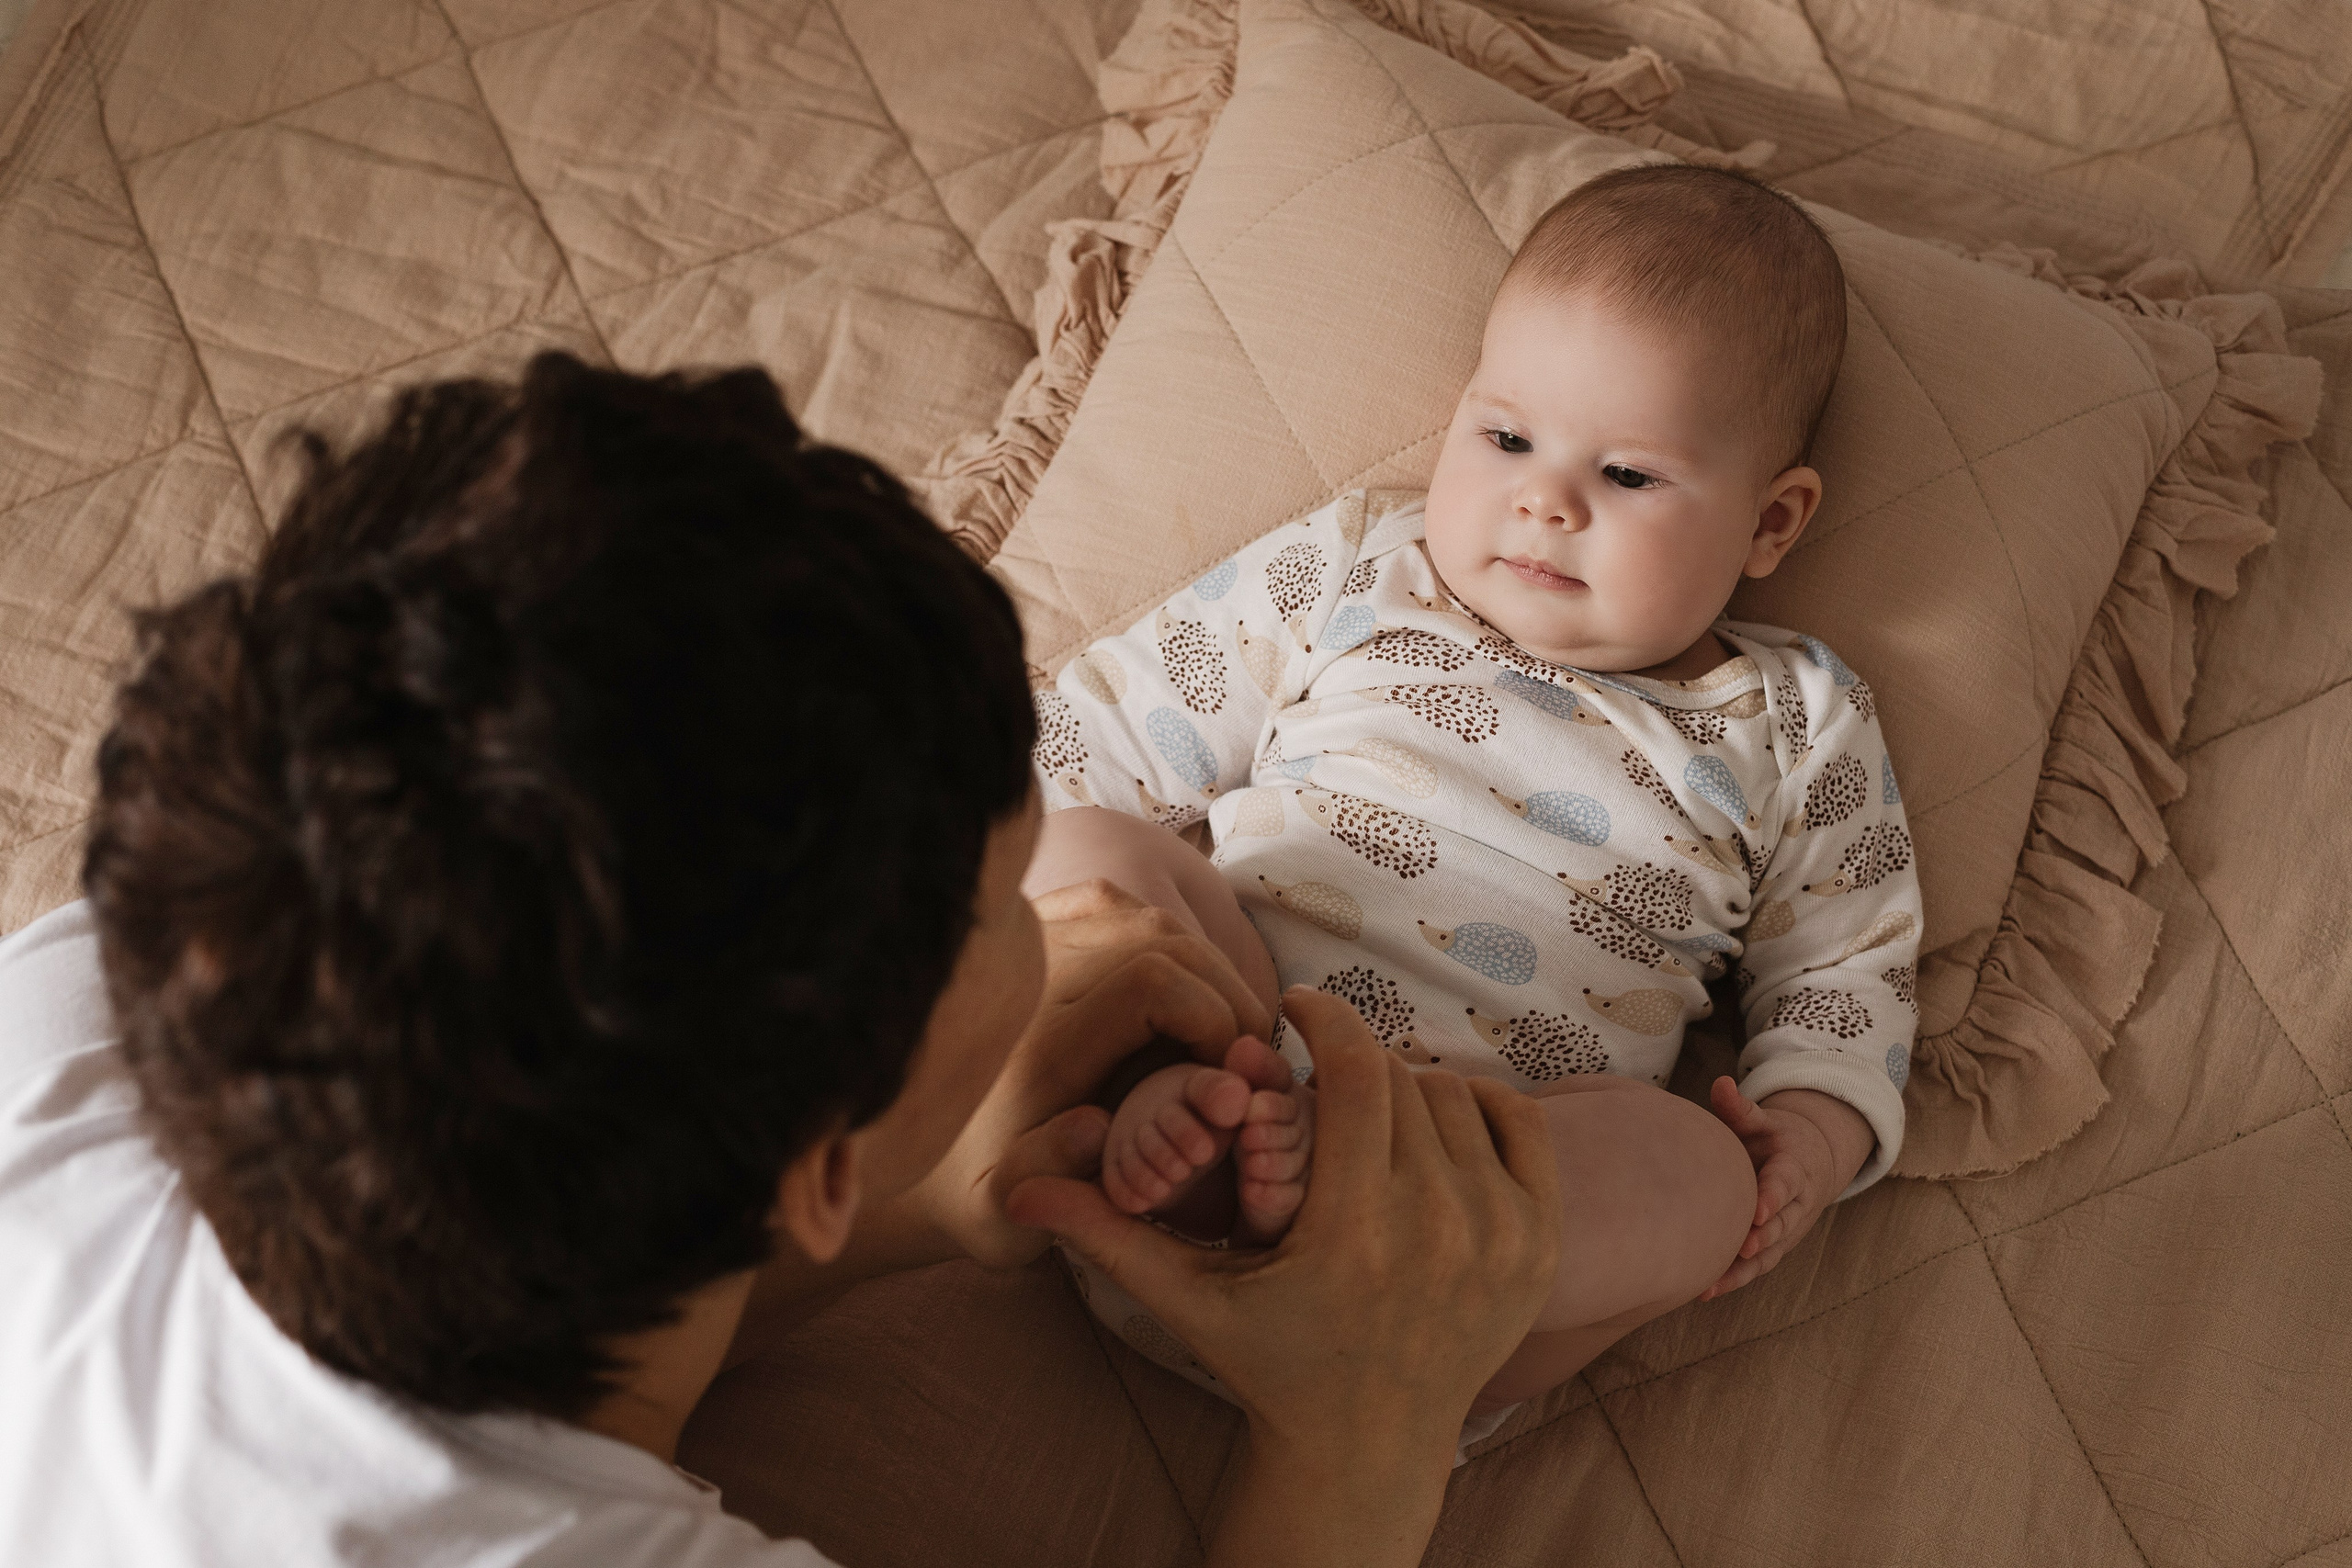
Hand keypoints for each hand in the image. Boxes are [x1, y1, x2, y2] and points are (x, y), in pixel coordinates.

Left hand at [909, 880, 1275, 1267]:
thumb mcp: (995, 1218)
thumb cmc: (971, 1190)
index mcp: (1035, 1044)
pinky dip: (1155, 935)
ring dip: (1198, 963)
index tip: (1231, 1070)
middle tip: (1246, 1050)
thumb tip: (1094, 1126)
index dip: (1212, 1015)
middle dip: (1222, 988)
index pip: (1150, 983)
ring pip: (1143, 915)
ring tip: (1217, 1025)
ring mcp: (1028, 943)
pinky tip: (1172, 987)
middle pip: (1160, 938)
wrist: (913, 1143)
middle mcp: (1031, 978)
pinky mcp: (1028, 929)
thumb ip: (1048, 1175)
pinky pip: (1111, 904)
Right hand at [1008, 986, 1559, 1538]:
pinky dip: (1475, 1109)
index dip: (1324, 1018)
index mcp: (1355, 1234)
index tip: (1296, 1009)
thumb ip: (1107, 1236)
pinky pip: (1516, 1124)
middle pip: (1401, 1078)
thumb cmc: (1269, 1363)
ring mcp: (1501, 1239)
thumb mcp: (1186, 1301)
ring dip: (1407, 1091)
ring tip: (1363, 1118)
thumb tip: (1018, 1187)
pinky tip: (1430, 1129)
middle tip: (1316, 1085)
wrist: (1368, 1447)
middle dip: (1352, 1066)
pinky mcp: (1538, 1245)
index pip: (1356, 1071)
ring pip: (1453, 1096)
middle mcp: (1441, 1231)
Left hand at [1700, 1080, 1873, 1299]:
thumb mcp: (1762, 1119)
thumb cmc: (1773, 1138)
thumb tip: (1720, 1084)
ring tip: (1711, 1284)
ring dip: (1742, 1270)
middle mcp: (1794, 1204)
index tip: (1758, 1210)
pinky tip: (1704, 1292)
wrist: (1808, 1162)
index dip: (1773, 1197)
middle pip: (1780, 1225)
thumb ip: (1740, 1108)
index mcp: (1793, 1168)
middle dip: (1761, 1238)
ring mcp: (1785, 1229)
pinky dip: (1734, 1280)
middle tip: (1739, 1248)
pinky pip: (1755, 1267)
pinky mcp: (1773, 1246)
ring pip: (1768, 1254)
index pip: (1785, 1184)